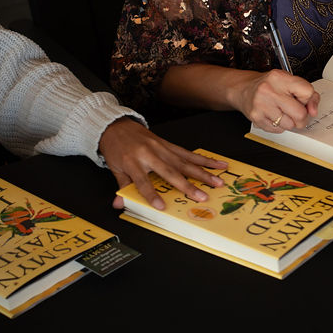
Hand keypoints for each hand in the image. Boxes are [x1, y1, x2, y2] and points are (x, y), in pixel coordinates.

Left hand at [98, 118, 227, 210]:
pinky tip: (217, 163)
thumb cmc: (116, 148)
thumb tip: (119, 204)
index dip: (152, 194)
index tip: (162, 206)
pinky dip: (203, 159)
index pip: (143, 182)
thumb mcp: (114, 168)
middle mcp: (150, 154)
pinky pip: (188, 153)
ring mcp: (161, 147)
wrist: (117, 126)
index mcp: (132, 162)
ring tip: (218, 181)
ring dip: (203, 172)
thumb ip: (122, 186)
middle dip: (188, 185)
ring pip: (185, 162)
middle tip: (203, 196)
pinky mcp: (169, 144)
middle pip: (171, 171)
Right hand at [229, 69, 319, 132]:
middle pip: (300, 114)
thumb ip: (307, 94)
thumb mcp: (289, 81)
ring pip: (290, 125)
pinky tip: (273, 116)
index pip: (307, 92)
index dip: (308, 100)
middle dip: (301, 116)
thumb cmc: (269, 86)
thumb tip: (314, 111)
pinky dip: (278, 126)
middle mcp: (269, 90)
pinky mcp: (256, 117)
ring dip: (289, 122)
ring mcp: (261, 105)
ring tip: (281, 112)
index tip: (302, 100)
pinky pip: (278, 130)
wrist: (243, 89)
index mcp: (280, 77)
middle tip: (295, 111)